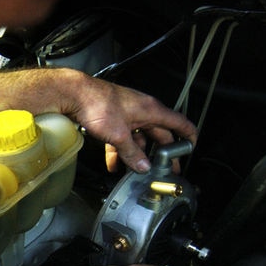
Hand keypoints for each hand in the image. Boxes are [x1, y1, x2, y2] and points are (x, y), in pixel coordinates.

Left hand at [59, 71, 196, 172]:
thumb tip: (143, 166)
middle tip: (164, 168)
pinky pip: (121, 138)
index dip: (188, 135)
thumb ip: (132, 153)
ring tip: (134, 171)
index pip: (179, 122)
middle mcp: (141, 110)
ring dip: (136, 155)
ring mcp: (126, 114)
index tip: (192, 147)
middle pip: (158, 134)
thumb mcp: (118, 135)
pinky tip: (114, 163)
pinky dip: (119, 151)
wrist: (74, 94)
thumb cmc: (97, 103)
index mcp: (151, 110)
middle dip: (160, 153)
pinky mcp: (111, 119)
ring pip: (137, 139)